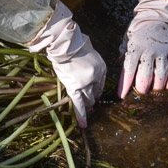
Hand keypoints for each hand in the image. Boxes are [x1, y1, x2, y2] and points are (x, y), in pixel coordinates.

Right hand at [29, 1, 105, 127]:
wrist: (65, 43)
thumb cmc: (75, 44)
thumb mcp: (89, 53)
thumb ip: (90, 64)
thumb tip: (85, 73)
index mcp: (101, 68)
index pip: (101, 85)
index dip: (96, 91)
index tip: (93, 95)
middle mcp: (96, 77)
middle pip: (95, 94)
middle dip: (92, 100)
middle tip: (89, 106)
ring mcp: (86, 83)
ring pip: (88, 100)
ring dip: (87, 105)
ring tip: (85, 111)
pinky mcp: (75, 87)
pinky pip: (78, 104)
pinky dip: (81, 115)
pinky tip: (84, 124)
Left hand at [118, 19, 167, 95]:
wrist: (155, 17)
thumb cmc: (137, 32)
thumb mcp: (126, 40)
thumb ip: (124, 56)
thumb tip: (120, 72)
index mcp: (135, 47)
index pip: (129, 69)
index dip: (125, 84)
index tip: (122, 95)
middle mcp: (149, 50)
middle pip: (146, 74)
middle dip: (142, 88)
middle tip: (140, 94)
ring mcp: (163, 51)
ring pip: (161, 74)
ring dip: (156, 86)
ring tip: (153, 93)